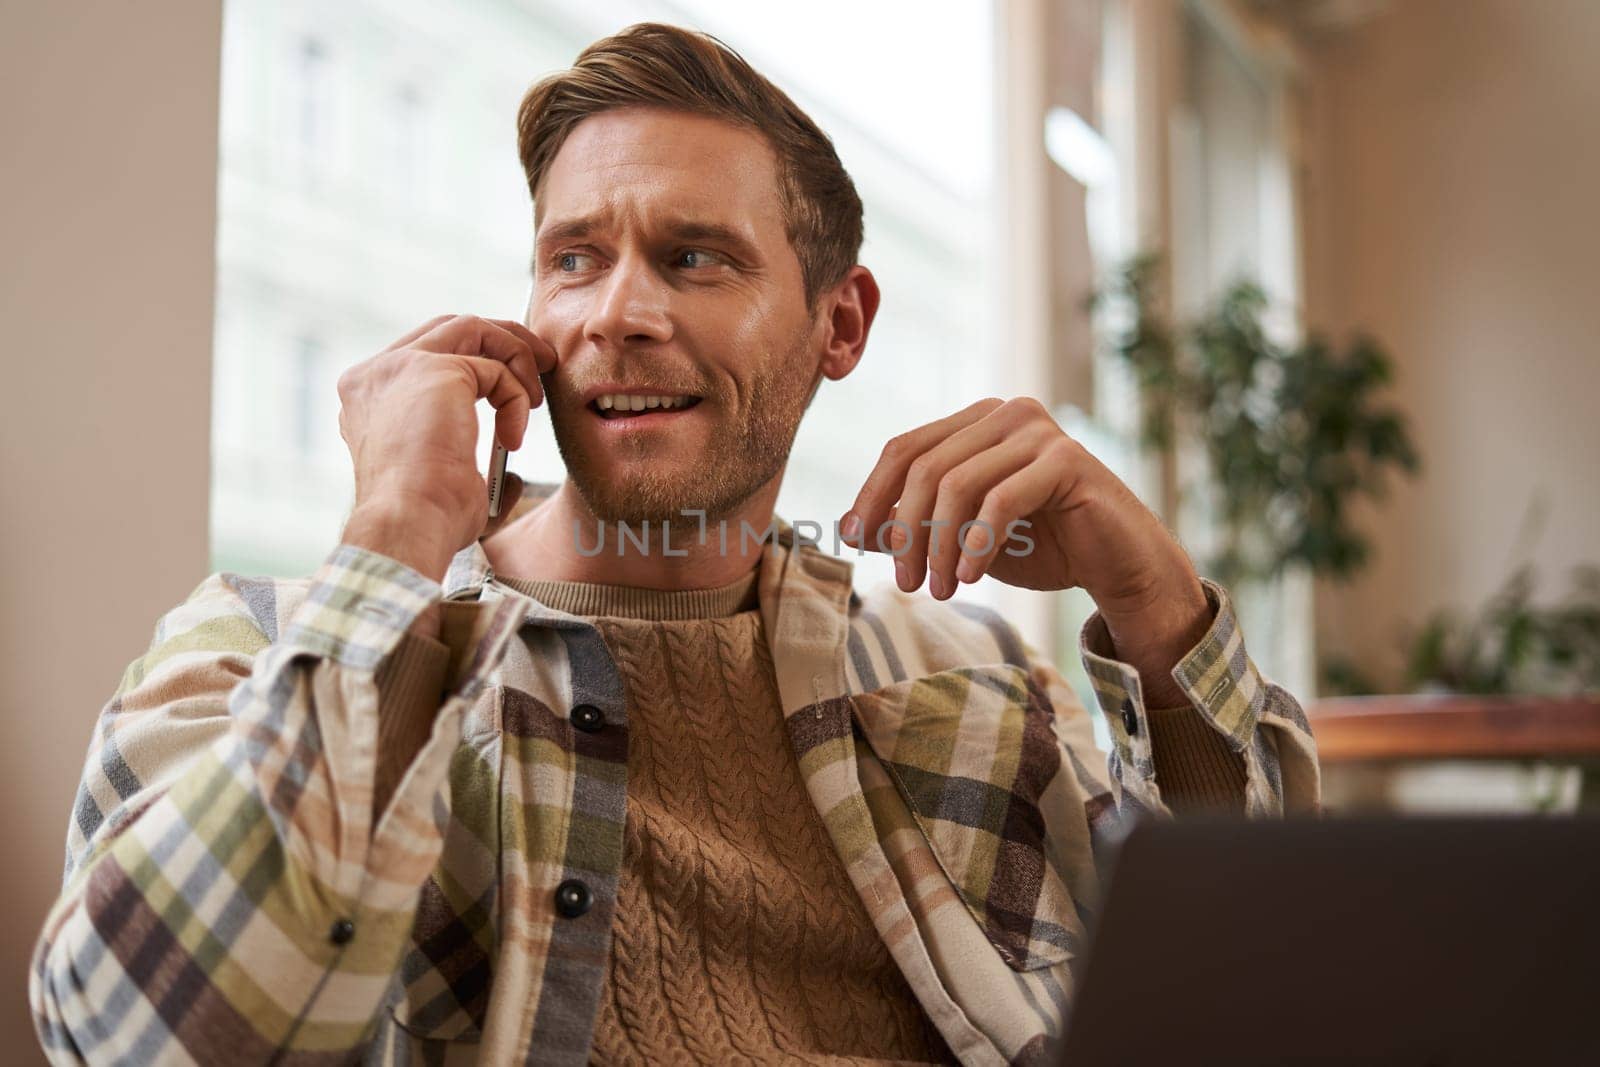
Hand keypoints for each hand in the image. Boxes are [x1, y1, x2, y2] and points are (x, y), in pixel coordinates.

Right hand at [337, 314, 555, 580]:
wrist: (409, 525)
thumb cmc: (427, 522)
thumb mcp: (445, 487)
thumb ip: (471, 470)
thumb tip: (512, 476)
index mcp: (369, 399)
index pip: (425, 353)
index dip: (474, 360)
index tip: (515, 384)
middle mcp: (376, 375)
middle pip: (448, 328)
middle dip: (502, 341)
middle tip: (543, 364)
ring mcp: (401, 367)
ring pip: (471, 329)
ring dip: (515, 354)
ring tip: (536, 399)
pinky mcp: (433, 371)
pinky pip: (494, 369)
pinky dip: (515, 399)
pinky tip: (512, 439)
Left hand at [840, 397, 1211, 699]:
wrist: (1117, 565)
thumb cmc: (1042, 545)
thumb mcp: (964, 537)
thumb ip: (915, 524)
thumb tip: (852, 528)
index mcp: (975, 422)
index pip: (904, 449)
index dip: (873, 495)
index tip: (855, 542)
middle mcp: (1004, 413)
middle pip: (925, 466)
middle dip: (905, 531)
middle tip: (906, 583)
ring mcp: (1038, 430)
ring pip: (957, 484)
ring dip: (939, 545)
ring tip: (941, 589)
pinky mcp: (1066, 459)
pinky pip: (1000, 501)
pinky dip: (978, 544)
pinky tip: (972, 577)